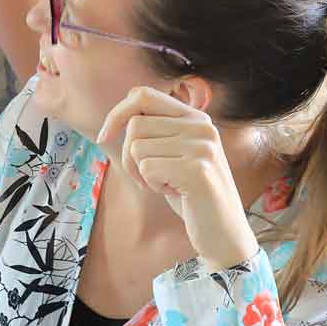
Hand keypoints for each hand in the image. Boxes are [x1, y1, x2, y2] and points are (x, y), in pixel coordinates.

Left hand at [95, 86, 258, 270]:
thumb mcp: (171, 155)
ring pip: (136, 147)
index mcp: (195, 117)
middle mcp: (202, 126)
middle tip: (151, 176)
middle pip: (134, 125)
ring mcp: (202, 146)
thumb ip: (153, 133)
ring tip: (166, 184)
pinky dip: (151, 184)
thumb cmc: (189, 194)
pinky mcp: (197, 169)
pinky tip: (174, 193)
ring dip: (140, 173)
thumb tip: (115, 121)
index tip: (104, 137)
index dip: (116, 114)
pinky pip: (146, 168)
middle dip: (129, 156)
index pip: (142, 95)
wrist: (222, 231)